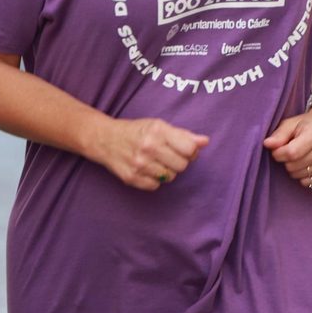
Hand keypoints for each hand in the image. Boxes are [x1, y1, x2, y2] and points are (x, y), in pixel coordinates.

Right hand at [91, 117, 208, 190]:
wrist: (106, 140)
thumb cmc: (137, 132)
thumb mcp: (159, 126)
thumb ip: (183, 134)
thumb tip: (205, 141)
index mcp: (158, 130)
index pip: (190, 149)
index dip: (192, 151)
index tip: (186, 149)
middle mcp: (149, 147)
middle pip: (182, 165)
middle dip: (179, 161)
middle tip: (169, 155)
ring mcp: (140, 164)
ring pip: (170, 177)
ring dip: (167, 171)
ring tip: (156, 161)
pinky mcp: (132, 179)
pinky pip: (156, 186)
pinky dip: (155, 180)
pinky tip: (147, 169)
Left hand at [262, 100, 311, 187]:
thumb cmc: (307, 125)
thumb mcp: (291, 124)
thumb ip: (278, 135)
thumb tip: (267, 144)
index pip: (292, 153)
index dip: (279, 154)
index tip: (277, 150)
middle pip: (294, 166)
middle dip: (286, 161)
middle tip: (290, 151)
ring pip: (300, 176)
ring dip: (295, 169)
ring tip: (300, 156)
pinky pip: (310, 183)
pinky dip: (304, 176)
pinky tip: (308, 164)